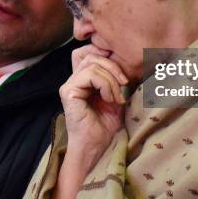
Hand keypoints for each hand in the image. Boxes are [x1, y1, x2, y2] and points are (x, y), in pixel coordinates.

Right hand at [59, 45, 127, 171]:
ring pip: (92, 63)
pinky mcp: (68, 92)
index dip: (105, 53)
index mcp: (83, 78)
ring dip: (111, 79)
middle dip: (113, 66)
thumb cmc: (107, 125)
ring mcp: (69, 85)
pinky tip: (110, 99)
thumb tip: (129, 58)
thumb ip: (117, 77)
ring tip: (117, 97)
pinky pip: (90, 75)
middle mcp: (73, 79)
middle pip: (92, 54)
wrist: (97, 147)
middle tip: (125, 83)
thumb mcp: (117, 95)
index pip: (89, 51)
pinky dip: (105, 84)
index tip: (121, 70)